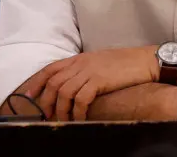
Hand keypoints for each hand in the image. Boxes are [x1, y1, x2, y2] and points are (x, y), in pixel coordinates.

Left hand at [26, 46, 157, 120]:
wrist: (147, 60)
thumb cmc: (127, 62)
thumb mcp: (101, 61)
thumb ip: (85, 68)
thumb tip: (72, 83)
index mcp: (80, 57)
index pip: (51, 68)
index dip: (37, 82)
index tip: (29, 95)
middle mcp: (82, 63)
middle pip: (53, 83)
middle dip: (47, 101)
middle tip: (48, 115)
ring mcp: (90, 71)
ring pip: (64, 93)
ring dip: (61, 110)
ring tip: (64, 120)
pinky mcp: (99, 81)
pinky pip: (80, 99)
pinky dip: (77, 111)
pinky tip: (81, 118)